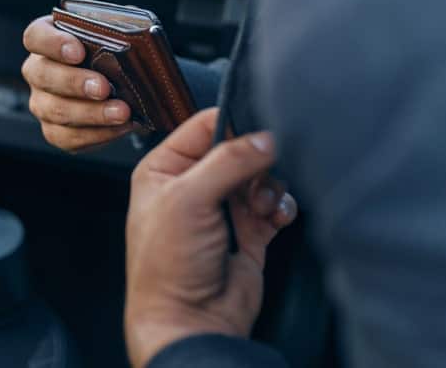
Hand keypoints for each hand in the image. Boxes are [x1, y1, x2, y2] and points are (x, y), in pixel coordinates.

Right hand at [21, 15, 133, 150]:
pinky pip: (68, 137)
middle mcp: (37, 71)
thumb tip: (136, 35)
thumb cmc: (115, 51)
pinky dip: (97, 134)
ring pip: (55, 111)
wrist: (124, 82)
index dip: (53, 43)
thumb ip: (118, 28)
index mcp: (46, 39)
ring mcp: (42, 102)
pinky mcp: (54, 130)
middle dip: (74, 82)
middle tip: (103, 87)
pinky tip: (120, 126)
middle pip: (42, 75)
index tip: (78, 51)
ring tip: (121, 112)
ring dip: (90, 113)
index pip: (35, 36)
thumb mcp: (116, 31)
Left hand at [125, 109, 296, 367]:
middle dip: (256, 162)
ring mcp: (223, 208)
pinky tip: (276, 217)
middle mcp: (192, 184)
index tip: (258, 131)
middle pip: (238, 149)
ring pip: (261, 175)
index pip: (203, 125)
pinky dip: (281, 207)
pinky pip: (275, 204)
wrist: (190, 321)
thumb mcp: (189, 199)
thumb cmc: (168, 264)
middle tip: (256, 180)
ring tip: (262, 206)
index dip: (232, 124)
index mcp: (164, 168)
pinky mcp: (250, 230)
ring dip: (270, 187)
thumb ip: (228, 160)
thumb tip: (265, 136)